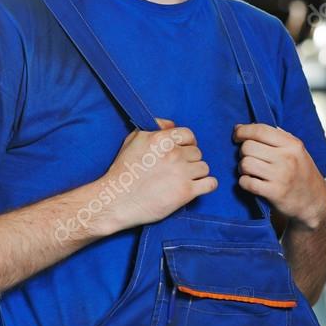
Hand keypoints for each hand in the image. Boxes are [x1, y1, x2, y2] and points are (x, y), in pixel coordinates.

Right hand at [95, 118, 215, 233]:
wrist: (116, 200)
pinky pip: (210, 184)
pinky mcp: (186, 192)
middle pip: (197, 152)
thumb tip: (172, 125)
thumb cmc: (122, 171)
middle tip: (178, 169)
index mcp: (162, 139)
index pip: (189, 135)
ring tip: (184, 179)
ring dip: (197, 173)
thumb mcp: (133, 140)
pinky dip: (207, 185)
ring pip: (204, 167)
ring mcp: (182, 173)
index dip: (188, 143)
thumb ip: (155, 128)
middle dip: (189, 160)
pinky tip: (198, 187)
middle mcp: (174, 154)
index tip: (184, 151)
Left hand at [233, 124, 325, 230]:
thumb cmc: (303, 174)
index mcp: (292, 144)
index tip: (237, 134)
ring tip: (250, 171)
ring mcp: (281, 176)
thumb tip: (249, 126)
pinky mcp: (274, 192)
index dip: (243, 131)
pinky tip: (251, 182)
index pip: (260, 130)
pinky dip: (244, 182)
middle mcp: (287, 158)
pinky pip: (246, 182)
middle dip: (243, 152)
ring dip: (242, 168)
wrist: (314, 201)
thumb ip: (278, 137)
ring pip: (245, 164)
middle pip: (248, 147)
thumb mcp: (297, 150)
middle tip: (248, 157)